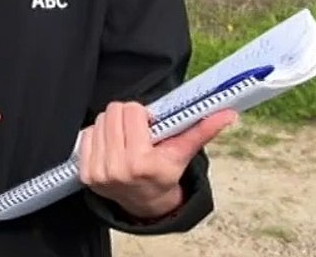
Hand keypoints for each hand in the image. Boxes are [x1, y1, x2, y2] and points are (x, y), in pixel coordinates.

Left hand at [77, 101, 236, 218]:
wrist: (145, 202)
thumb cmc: (164, 173)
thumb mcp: (183, 153)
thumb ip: (203, 130)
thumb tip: (228, 114)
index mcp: (142, 163)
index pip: (132, 112)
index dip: (143, 114)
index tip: (150, 124)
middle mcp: (117, 169)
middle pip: (113, 112)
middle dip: (128, 115)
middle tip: (138, 129)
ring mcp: (99, 172)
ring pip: (100, 120)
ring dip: (113, 124)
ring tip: (127, 138)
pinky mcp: (86, 173)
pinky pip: (87, 134)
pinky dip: (99, 135)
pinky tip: (113, 145)